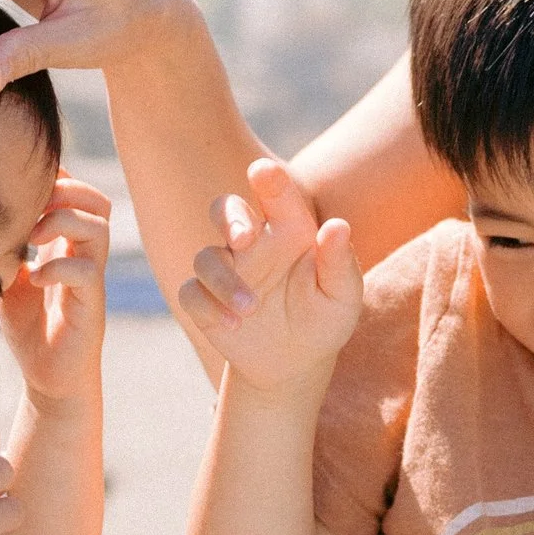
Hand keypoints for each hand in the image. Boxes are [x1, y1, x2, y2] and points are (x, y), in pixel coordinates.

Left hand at [0, 178, 111, 402]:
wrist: (48, 377)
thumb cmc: (30, 327)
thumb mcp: (9, 279)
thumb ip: (5, 249)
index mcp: (68, 246)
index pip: (79, 195)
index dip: (58, 183)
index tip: (24, 192)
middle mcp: (85, 257)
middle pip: (98, 203)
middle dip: (66, 193)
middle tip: (33, 210)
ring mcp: (92, 280)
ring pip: (98, 229)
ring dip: (62, 223)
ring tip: (32, 240)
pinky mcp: (91, 306)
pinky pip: (87, 272)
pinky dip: (57, 268)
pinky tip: (34, 280)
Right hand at [179, 158, 362, 389]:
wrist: (297, 363)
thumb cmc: (325, 317)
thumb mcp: (342, 295)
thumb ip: (339, 263)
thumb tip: (338, 226)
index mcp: (287, 229)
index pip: (275, 195)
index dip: (268, 179)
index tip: (263, 171)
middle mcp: (252, 243)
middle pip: (224, 209)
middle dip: (230, 218)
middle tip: (244, 238)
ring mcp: (226, 271)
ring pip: (206, 258)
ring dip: (225, 281)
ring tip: (251, 309)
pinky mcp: (205, 301)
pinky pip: (191, 293)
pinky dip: (208, 307)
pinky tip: (234, 325)